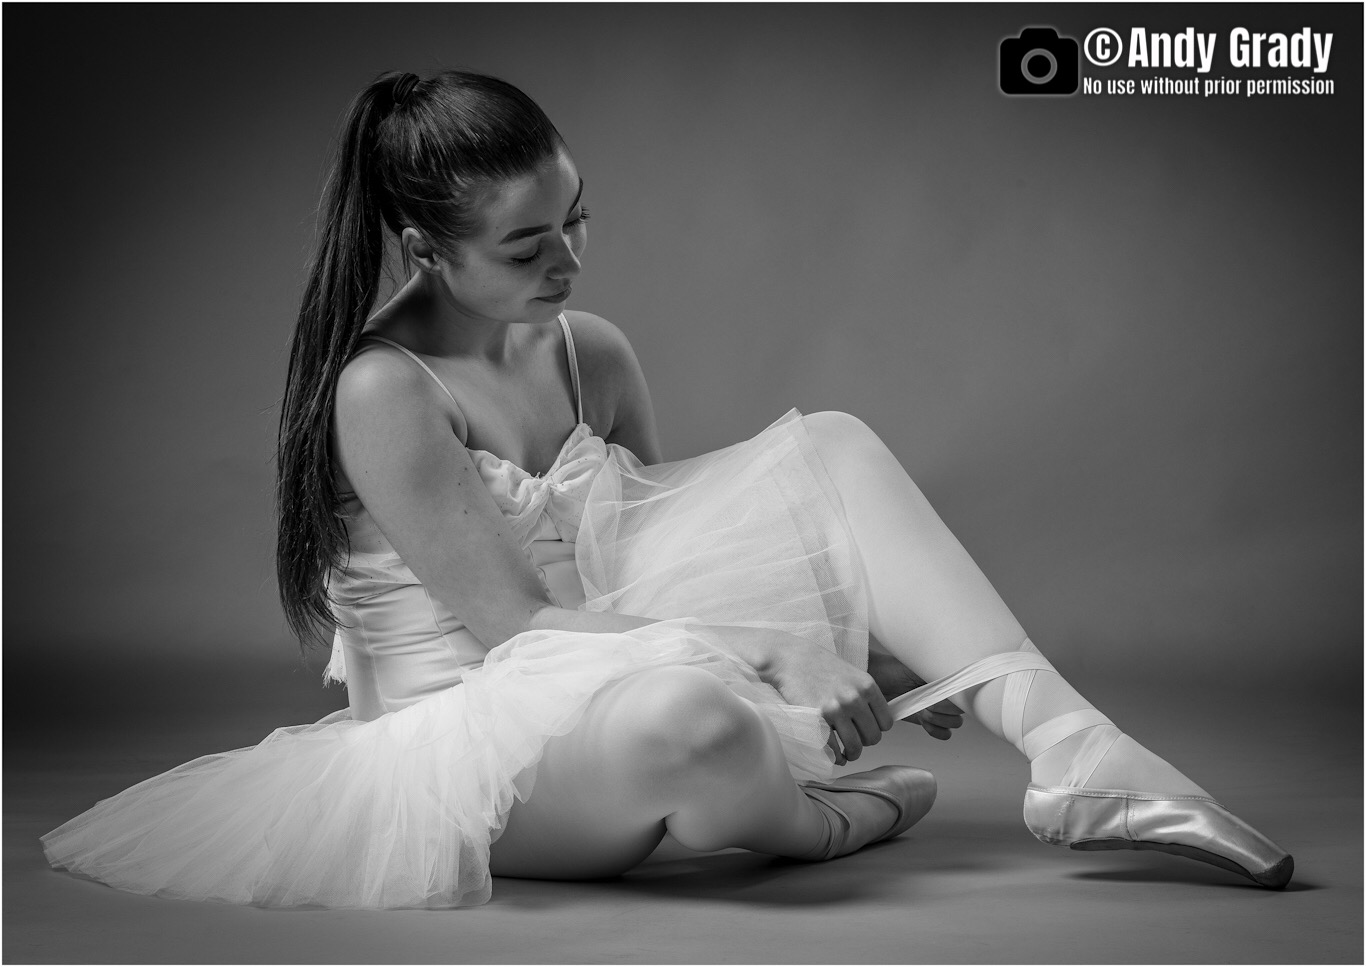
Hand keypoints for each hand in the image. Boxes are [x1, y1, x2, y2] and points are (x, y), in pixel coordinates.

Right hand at [763, 638, 892, 765]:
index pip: (886, 722)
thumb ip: (864, 694)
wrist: (790, 658)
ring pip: (855, 747)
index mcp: (867, 686)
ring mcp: (836, 710)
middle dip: (864, 743)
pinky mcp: (817, 719)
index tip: (867, 730)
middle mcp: (855, 698)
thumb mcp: (851, 673)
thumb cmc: (818, 664)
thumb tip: (874, 720)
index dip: (877, 729)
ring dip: (851, 754)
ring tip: (846, 754)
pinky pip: (833, 749)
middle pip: (873, 737)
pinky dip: (834, 757)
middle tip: (855, 742)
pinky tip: (833, 754)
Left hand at [867, 650, 963, 740]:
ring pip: (953, 723)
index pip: (966, 694)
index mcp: (948, 678)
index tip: (939, 698)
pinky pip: (943, 733)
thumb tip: (954, 682)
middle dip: (944, 711)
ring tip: (922, 712)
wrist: (877, 680)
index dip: (955, 701)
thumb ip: (939, 675)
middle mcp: (946, 694)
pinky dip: (936, 730)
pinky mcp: (927, 720)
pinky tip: (923, 721)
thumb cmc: (895, 669)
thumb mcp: (919, 667)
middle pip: (961, 712)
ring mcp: (937, 708)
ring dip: (938, 720)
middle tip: (928, 705)